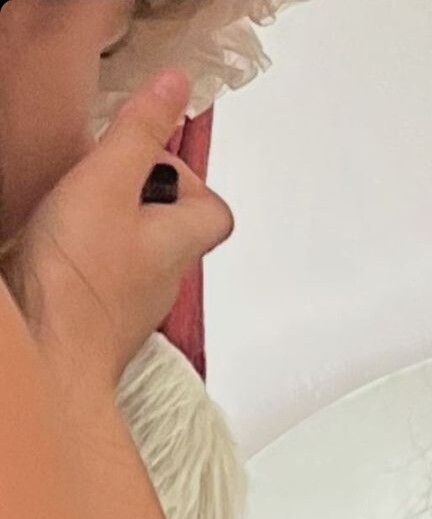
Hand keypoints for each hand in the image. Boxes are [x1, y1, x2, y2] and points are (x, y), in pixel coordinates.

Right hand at [8, 71, 232, 395]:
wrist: (47, 349)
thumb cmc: (79, 278)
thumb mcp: (108, 180)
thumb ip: (141, 131)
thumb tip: (175, 87)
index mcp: (180, 243)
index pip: (216, 212)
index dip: (193, 179)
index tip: (156, 159)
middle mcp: (164, 281)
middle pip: (174, 231)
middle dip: (145, 197)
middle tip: (107, 179)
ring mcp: (133, 308)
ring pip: (138, 256)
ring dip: (115, 229)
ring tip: (78, 213)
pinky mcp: (100, 323)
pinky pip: (106, 282)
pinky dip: (91, 261)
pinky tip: (60, 251)